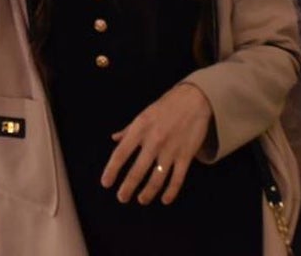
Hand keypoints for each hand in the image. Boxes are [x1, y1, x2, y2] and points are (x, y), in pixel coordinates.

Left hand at [101, 83, 212, 205]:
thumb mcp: (143, 115)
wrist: (194, 100)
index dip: (112, 170)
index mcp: (140, 129)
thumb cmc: (166, 106)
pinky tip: (164, 199)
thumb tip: (114, 139)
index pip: (121, 153)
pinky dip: (171, 192)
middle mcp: (153, 141)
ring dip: (148, 193)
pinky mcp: (186, 156)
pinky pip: (177, 179)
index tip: (106, 183)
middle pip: (137, 171)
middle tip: (122, 197)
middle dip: (128, 188)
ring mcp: (170, 150)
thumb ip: (128, 130)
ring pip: (157, 179)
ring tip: (141, 200)